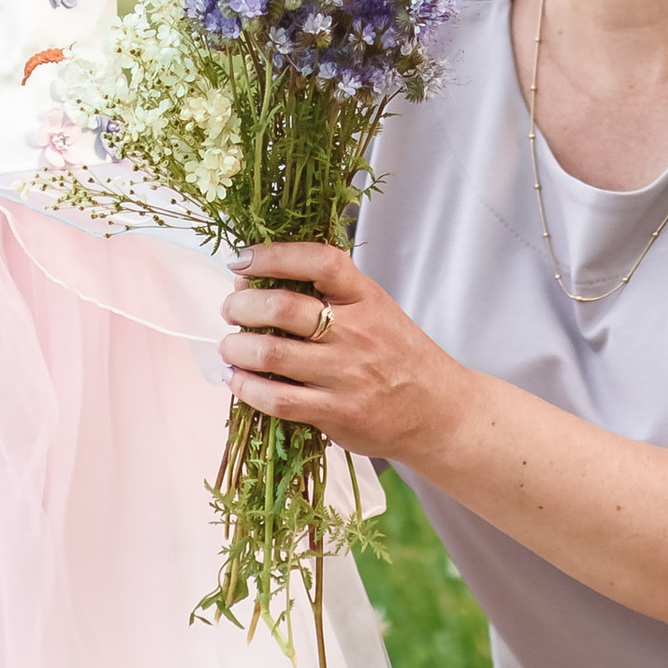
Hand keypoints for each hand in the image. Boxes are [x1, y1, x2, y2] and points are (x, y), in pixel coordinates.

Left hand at [219, 240, 469, 469]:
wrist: (438, 411)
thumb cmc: (399, 354)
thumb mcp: (376, 308)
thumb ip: (329, 294)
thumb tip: (256, 281)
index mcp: (367, 298)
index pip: (320, 261)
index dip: (274, 254)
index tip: (242, 259)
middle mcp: (356, 332)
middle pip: (283, 308)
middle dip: (242, 305)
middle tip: (230, 309)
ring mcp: (346, 375)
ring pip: (272, 354)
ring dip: (237, 348)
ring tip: (229, 346)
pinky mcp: (336, 413)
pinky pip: (279, 400)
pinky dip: (247, 389)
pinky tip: (238, 381)